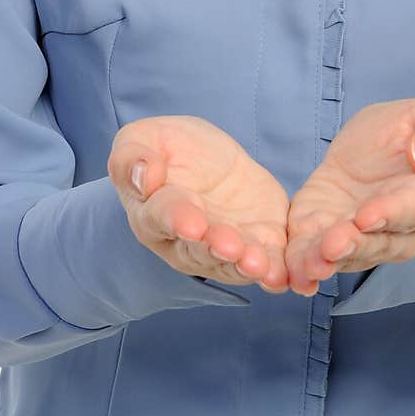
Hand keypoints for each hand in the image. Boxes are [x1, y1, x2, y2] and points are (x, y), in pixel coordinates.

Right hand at [108, 115, 290, 293]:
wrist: (208, 159)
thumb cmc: (167, 150)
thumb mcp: (142, 139)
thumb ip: (132, 158)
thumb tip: (144, 177)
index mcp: (154, 213)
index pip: (164, 217)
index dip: (178, 220)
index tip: (192, 224)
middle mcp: (186, 242)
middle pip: (200, 249)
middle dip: (216, 247)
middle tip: (230, 246)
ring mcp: (223, 248)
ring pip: (233, 263)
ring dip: (246, 265)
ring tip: (258, 264)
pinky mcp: (258, 245)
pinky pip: (266, 263)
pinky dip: (274, 272)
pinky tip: (282, 276)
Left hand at [283, 98, 414, 296]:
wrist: (373, 143)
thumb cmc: (412, 130)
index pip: (413, 210)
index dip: (391, 214)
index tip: (367, 216)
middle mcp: (398, 230)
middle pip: (377, 244)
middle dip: (354, 245)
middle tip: (332, 245)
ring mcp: (360, 237)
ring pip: (344, 255)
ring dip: (325, 261)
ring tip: (309, 264)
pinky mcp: (324, 233)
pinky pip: (313, 252)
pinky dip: (301, 263)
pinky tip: (290, 272)